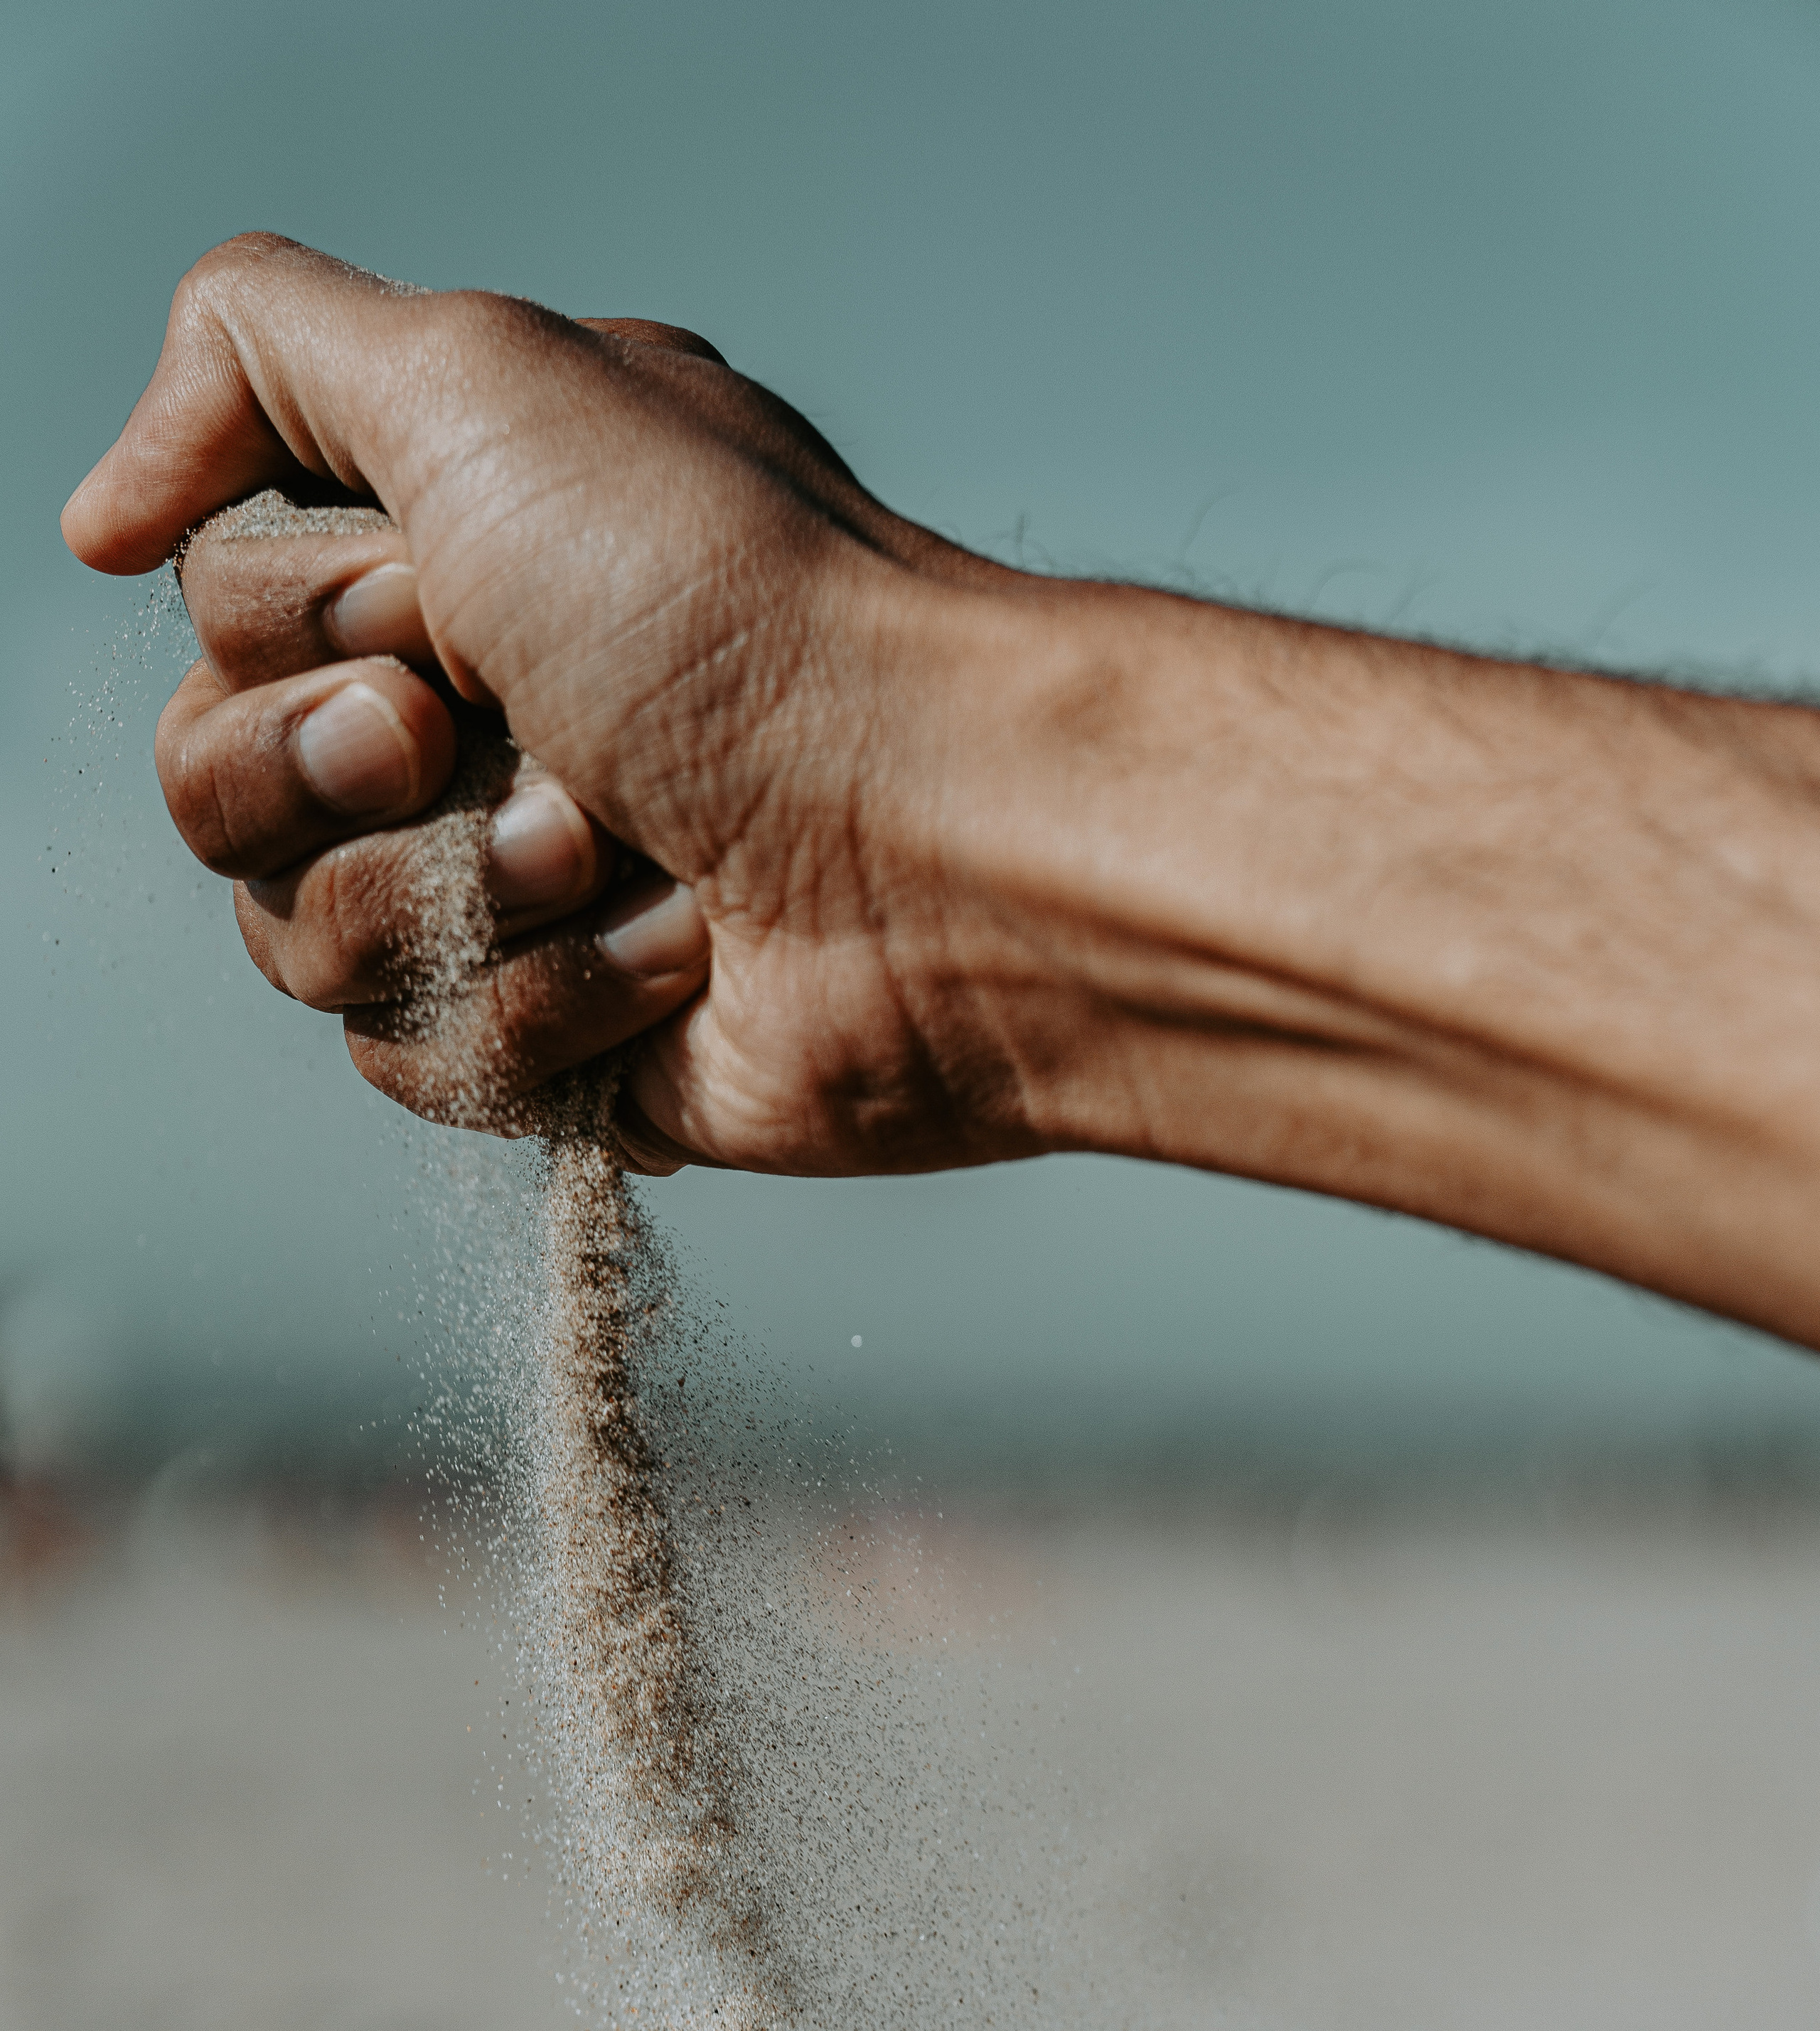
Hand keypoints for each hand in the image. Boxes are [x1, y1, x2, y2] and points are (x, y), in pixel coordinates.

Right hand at [62, 234, 1042, 1172]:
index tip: (436, 597)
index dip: (295, 620)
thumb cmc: (740, 611)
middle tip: (470, 731)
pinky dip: (544, 1004)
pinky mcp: (561, 1040)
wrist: (932, 846)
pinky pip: (416, 1057)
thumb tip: (103, 511)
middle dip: (329, 768)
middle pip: (214, 786)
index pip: (213, 616)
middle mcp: (468, 715)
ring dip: (452, 888)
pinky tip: (672, 953)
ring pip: (296, 938)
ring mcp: (512, 886)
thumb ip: (253, 352)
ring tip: (611, 843)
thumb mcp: (478, 377)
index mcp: (446, 557)